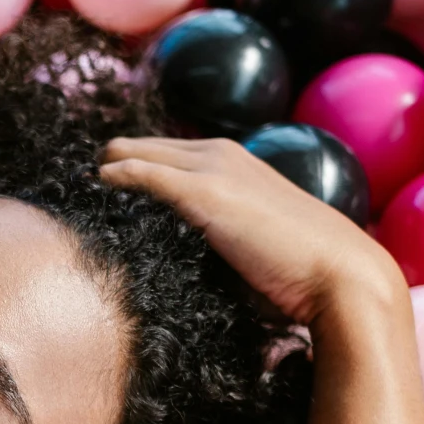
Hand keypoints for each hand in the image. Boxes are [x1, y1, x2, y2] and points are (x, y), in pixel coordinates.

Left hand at [101, 136, 405, 324]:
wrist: (342, 276)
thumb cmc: (305, 275)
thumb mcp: (256, 249)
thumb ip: (226, 243)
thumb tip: (202, 268)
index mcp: (238, 164)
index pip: (172, 155)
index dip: (139, 167)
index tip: (107, 188)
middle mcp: (224, 156)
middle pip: (150, 148)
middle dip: (116, 160)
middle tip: (81, 182)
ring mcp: (214, 169)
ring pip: (142, 154)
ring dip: (111, 165)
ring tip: (81, 184)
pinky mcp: (204, 192)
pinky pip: (144, 174)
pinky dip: (118, 175)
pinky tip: (98, 182)